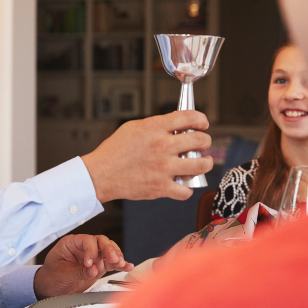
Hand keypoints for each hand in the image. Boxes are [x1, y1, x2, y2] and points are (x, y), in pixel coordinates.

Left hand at [33, 234, 133, 299]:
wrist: (51, 287)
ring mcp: (93, 256)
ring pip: (109, 250)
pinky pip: (111, 263)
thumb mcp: (61, 272)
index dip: (91, 251)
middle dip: (109, 249)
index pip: (87, 240)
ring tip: (121, 263)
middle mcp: (84, 247)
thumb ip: (78, 271)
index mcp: (72, 242)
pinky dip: (120, 265)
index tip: (90, 264)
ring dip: (116, 256)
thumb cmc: (51, 275)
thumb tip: (94, 270)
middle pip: (101, 241)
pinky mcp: (99, 266)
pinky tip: (127, 266)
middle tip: (113, 259)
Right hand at [81, 110, 212, 201]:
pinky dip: (187, 188)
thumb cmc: (114, 151)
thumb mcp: (133, 127)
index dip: (201, 119)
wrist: (100, 174)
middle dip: (206, 141)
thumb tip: (176, 125)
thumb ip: (156, 125)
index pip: (189, 117)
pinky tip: (183, 183)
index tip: (203, 123)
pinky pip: (186, 190)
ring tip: (203, 162)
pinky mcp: (161, 188)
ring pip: (201, 165)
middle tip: (203, 144)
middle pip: (200, 140)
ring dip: (206, 163)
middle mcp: (162, 146)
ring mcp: (163, 168)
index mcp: (155, 128)